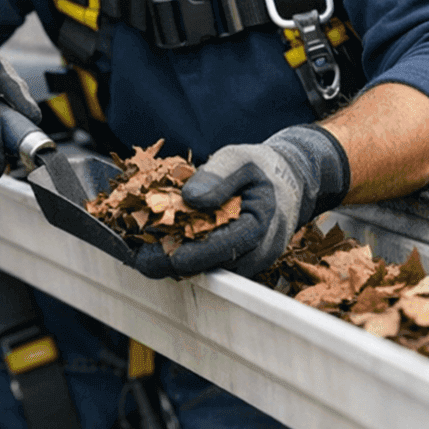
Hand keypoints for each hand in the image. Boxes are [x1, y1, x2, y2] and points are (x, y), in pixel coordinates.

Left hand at [132, 125, 349, 278]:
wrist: (287, 181)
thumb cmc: (261, 168)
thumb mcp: (240, 157)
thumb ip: (218, 174)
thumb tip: (191, 198)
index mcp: (263, 221)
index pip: (230, 246)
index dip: (197, 254)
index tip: (169, 255)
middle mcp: (260, 249)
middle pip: (216, 266)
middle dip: (177, 263)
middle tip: (141, 258)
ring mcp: (252, 261)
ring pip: (211, 270)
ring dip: (178, 262)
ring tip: (144, 251)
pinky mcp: (240, 263)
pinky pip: (212, 266)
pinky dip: (188, 257)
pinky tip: (162, 246)